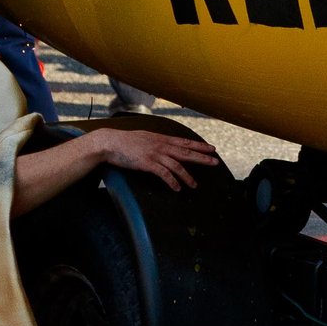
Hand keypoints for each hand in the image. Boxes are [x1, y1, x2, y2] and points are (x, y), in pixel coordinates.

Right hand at [84, 128, 218, 193]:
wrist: (110, 142)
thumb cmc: (125, 141)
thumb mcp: (145, 137)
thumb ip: (157, 141)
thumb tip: (165, 144)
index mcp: (161, 138)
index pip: (185, 142)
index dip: (200, 146)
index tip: (212, 149)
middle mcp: (161, 145)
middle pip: (186, 152)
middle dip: (202, 158)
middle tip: (216, 162)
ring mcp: (155, 154)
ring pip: (177, 165)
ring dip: (188, 176)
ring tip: (195, 185)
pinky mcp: (147, 163)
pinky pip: (164, 174)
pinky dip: (172, 182)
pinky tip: (177, 188)